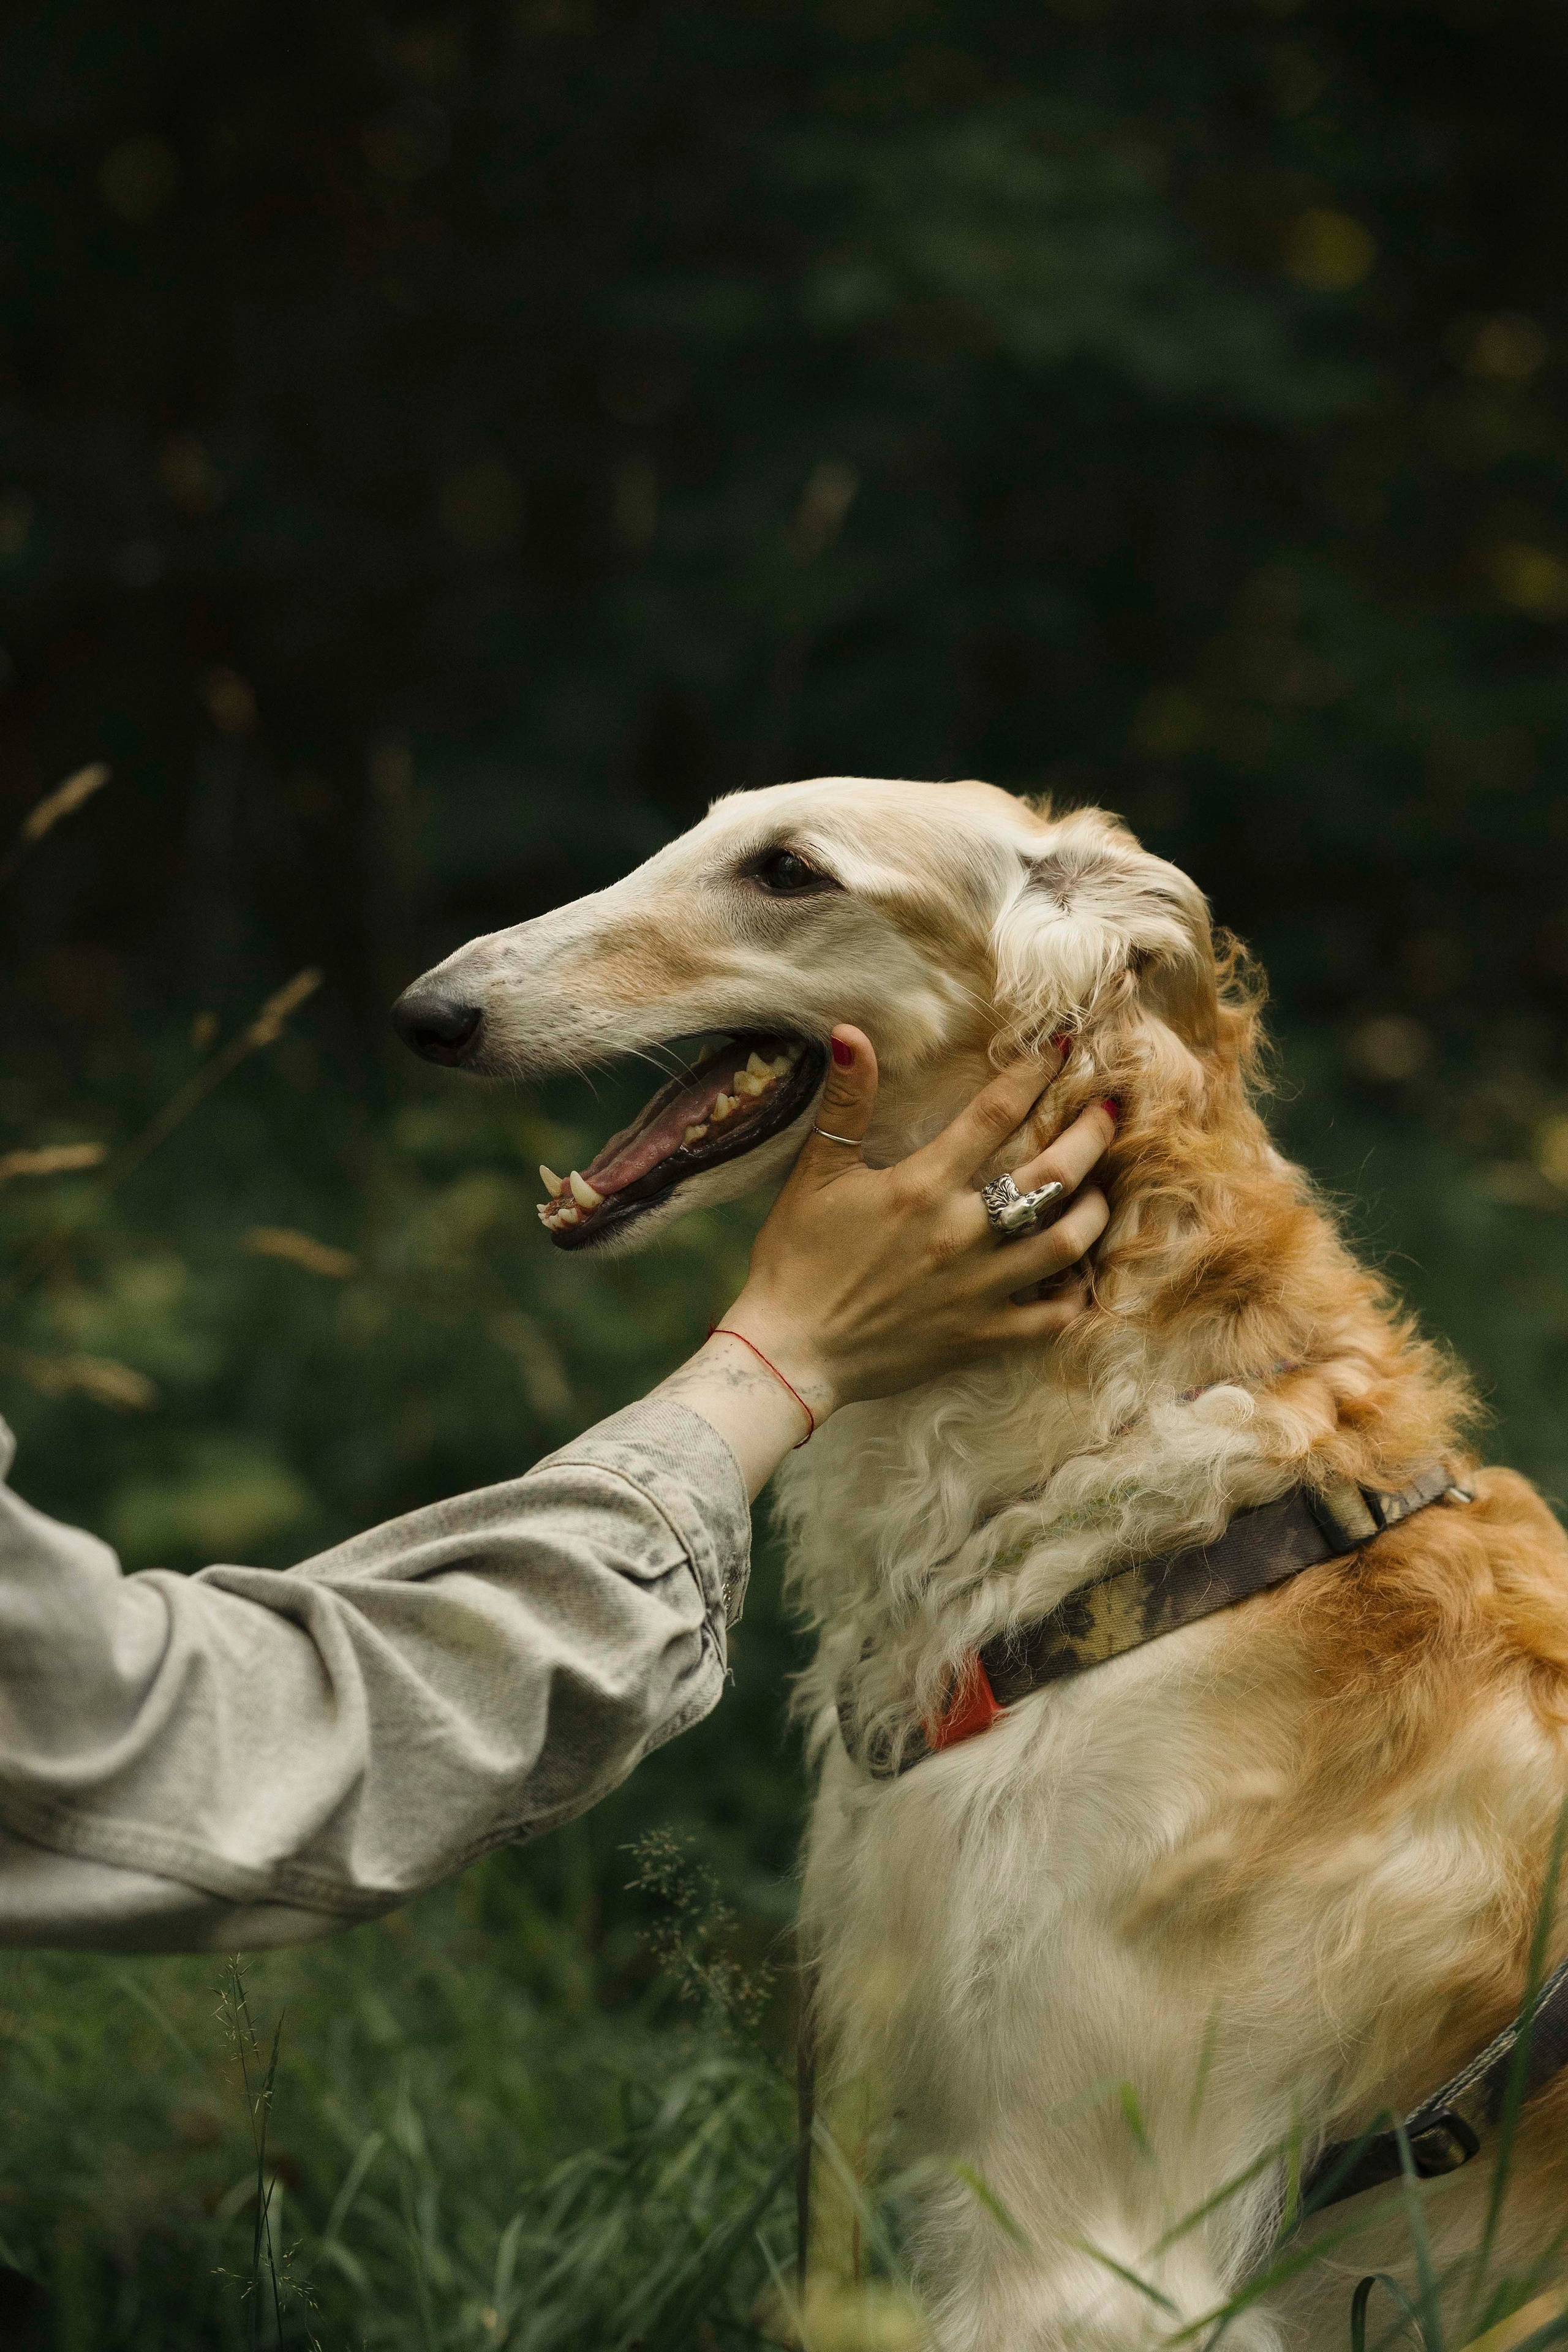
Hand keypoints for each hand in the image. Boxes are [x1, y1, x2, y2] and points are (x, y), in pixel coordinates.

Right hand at [718, 1027, 1111, 1427]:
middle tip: (1111, 1111)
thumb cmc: (797, 1259)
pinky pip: (1052, 1318)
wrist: (790, 1352)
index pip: (995, 1113)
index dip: (1035, 1072)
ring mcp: (977, 1288)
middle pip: (1052, 1173)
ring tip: (1100, 1189)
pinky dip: (1076, 1295)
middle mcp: (960, 1232)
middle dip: (1092, 1134)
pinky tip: (1080, 1273)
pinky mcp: (981, 1335)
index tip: (1063, 1046)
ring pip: (1066, 1243)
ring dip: (1094, 1211)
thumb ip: (844, 1103)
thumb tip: (850, 1033)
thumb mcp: (815, 1174)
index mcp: (922, 1186)